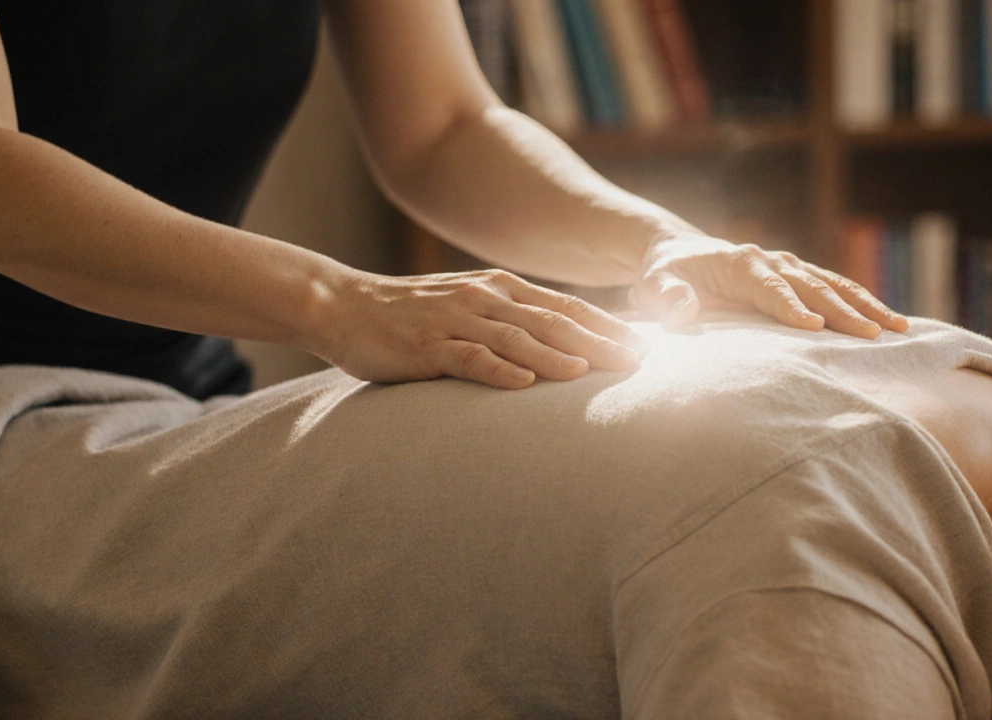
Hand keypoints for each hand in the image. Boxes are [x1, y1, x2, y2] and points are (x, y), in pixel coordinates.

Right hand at [311, 269, 648, 388]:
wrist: (345, 306)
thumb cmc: (415, 315)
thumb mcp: (472, 307)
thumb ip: (514, 320)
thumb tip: (567, 344)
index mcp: (501, 289)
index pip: (566, 307)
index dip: (608, 325)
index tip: (647, 345)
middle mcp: (485, 298)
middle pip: (552, 320)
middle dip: (598, 340)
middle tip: (638, 361)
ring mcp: (455, 320)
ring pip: (515, 338)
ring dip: (554, 354)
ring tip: (589, 372)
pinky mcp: (427, 346)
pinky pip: (467, 358)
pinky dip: (497, 370)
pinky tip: (523, 384)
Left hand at [634, 232, 907, 338]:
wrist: (678, 255)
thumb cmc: (665, 277)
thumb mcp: (653, 286)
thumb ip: (666, 297)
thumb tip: (685, 310)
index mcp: (739, 262)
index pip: (770, 287)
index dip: (790, 306)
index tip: (813, 327)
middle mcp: (772, 260)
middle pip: (812, 286)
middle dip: (842, 311)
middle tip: (872, 335)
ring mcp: (790, 267)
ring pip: (834, 285)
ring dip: (866, 305)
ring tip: (898, 329)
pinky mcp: (800, 277)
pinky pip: (836, 289)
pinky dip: (864, 304)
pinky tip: (891, 324)